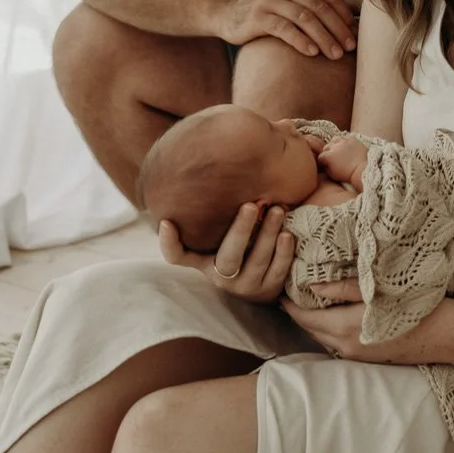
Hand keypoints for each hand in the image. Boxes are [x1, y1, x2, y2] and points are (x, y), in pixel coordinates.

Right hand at [158, 200, 294, 302]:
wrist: (263, 281)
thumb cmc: (239, 247)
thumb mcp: (220, 236)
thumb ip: (214, 215)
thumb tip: (206, 161)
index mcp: (203, 260)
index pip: (178, 256)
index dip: (169, 243)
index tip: (165, 222)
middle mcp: (221, 275)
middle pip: (228, 257)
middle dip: (240, 230)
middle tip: (250, 205)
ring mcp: (245, 285)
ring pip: (257, 262)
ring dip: (268, 235)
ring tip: (278, 211)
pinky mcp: (268, 291)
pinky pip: (277, 272)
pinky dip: (284, 253)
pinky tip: (288, 234)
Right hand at [220, 0, 357, 59]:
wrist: (225, 9)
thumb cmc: (266, 9)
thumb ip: (315, 3)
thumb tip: (353, 16)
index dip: (345, 16)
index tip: (356, 34)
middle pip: (319, 8)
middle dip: (338, 29)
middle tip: (349, 48)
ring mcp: (270, 0)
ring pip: (305, 19)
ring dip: (323, 38)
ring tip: (335, 55)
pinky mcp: (258, 17)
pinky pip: (284, 29)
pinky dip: (301, 41)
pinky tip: (312, 53)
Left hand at [282, 296, 453, 362]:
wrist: (449, 334)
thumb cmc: (417, 305)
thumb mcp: (378, 290)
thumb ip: (343, 288)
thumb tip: (313, 287)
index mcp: (345, 328)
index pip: (305, 318)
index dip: (290, 305)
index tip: (279, 290)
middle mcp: (346, 347)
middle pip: (312, 330)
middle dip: (298, 314)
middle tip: (290, 293)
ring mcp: (358, 356)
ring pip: (324, 338)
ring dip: (314, 323)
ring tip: (309, 301)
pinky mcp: (370, 358)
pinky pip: (339, 344)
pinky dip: (329, 330)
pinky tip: (334, 315)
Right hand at [317, 134, 369, 186]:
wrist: (362, 170)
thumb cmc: (347, 175)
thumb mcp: (333, 175)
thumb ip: (325, 168)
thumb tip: (323, 165)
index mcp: (328, 156)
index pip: (320, 156)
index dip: (323, 161)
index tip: (326, 164)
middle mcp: (334, 146)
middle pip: (326, 147)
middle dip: (327, 152)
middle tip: (332, 158)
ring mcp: (343, 141)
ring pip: (334, 140)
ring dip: (334, 144)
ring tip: (338, 150)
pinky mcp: (352, 139)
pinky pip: (345, 138)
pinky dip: (344, 142)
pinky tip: (346, 147)